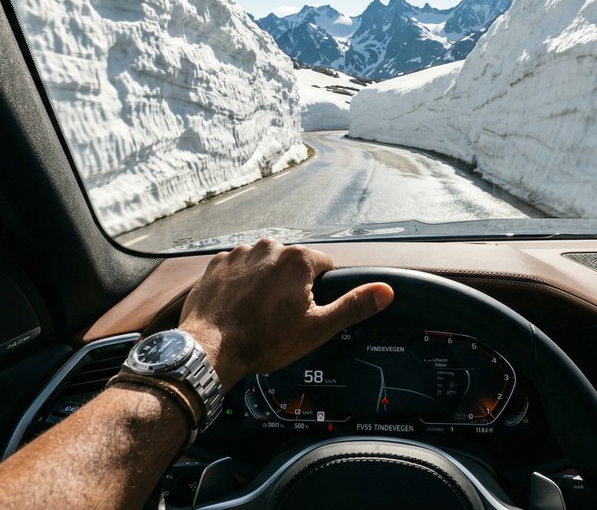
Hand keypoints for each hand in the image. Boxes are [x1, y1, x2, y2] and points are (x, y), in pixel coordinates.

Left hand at [178, 238, 392, 385]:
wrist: (210, 348)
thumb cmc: (264, 340)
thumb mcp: (317, 328)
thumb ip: (353, 305)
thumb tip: (386, 291)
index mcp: (297, 258)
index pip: (324, 266)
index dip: (319, 290)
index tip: (306, 311)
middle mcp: (269, 247)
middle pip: (293, 264)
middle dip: (291, 285)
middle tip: (281, 316)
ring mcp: (239, 253)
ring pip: (264, 265)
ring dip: (265, 282)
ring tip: (257, 313)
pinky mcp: (217, 264)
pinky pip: (238, 268)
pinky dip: (240, 283)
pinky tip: (238, 306)